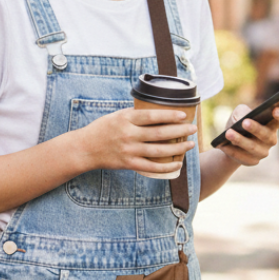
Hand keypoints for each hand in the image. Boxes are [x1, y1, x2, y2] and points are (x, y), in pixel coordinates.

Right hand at [76, 105, 196, 176]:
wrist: (85, 148)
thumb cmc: (103, 129)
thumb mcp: (117, 115)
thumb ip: (135, 115)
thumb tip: (158, 112)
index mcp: (126, 119)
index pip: (151, 116)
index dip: (169, 115)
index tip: (184, 114)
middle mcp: (128, 134)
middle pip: (159, 133)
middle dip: (179, 131)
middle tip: (193, 128)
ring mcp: (129, 150)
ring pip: (158, 151)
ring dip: (177, 148)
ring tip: (189, 144)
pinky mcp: (128, 164)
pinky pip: (151, 167)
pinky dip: (166, 167)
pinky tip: (177, 163)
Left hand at [215, 103, 278, 167]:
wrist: (229, 141)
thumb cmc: (239, 122)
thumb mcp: (239, 113)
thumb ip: (242, 111)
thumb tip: (241, 118)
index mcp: (272, 124)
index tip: (275, 110)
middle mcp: (271, 139)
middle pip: (266, 135)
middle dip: (256, 128)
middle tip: (245, 122)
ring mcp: (263, 152)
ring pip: (253, 147)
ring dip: (240, 140)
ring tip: (228, 133)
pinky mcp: (252, 161)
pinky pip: (242, 157)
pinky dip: (232, 151)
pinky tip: (222, 145)